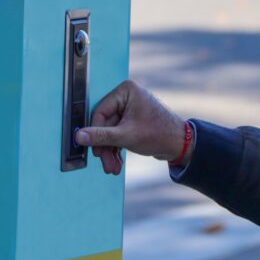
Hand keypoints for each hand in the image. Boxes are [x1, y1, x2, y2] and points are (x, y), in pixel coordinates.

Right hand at [74, 80, 188, 174]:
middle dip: (105, 146)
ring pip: (110, 132)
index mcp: (126, 91)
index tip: (94, 150)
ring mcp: (130, 109)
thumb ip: (101, 136)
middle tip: (104, 163)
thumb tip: (79, 136)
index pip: (100, 112)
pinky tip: (116, 163)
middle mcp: (127, 96)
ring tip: (112, 168)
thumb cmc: (159, 134)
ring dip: (110, 151)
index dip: (95, 133)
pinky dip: (116, 149)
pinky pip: (117, 134)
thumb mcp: (126, 136)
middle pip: (105, 124)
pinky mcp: (132, 121)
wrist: (181, 145)